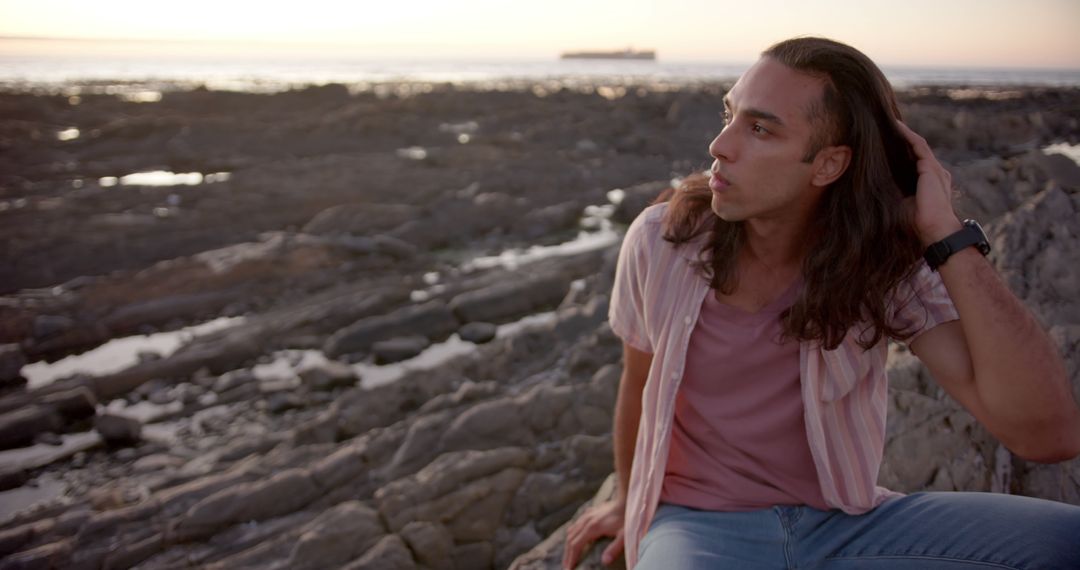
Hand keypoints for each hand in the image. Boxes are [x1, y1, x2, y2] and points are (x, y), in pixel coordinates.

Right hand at [562, 499, 625, 568]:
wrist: (626, 500)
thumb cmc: (626, 519)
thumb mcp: (623, 536)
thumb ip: (614, 549)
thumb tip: (604, 562)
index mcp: (592, 528)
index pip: (575, 545)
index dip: (571, 558)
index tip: (568, 569)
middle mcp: (586, 521)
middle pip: (570, 539)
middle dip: (567, 554)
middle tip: (566, 566)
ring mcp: (586, 516)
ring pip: (571, 531)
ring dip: (568, 545)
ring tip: (568, 556)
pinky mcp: (589, 512)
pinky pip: (575, 525)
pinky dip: (572, 535)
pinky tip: (575, 540)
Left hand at [894, 120, 962, 244]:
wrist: (935, 229)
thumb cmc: (918, 223)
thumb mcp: (903, 205)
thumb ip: (895, 194)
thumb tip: (875, 190)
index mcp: (929, 182)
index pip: (915, 162)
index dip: (903, 152)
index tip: (888, 143)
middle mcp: (935, 173)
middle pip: (917, 150)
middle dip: (903, 139)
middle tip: (888, 128)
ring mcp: (935, 169)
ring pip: (918, 145)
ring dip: (905, 134)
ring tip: (891, 123)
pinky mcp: (931, 168)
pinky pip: (919, 146)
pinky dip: (908, 136)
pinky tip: (898, 127)